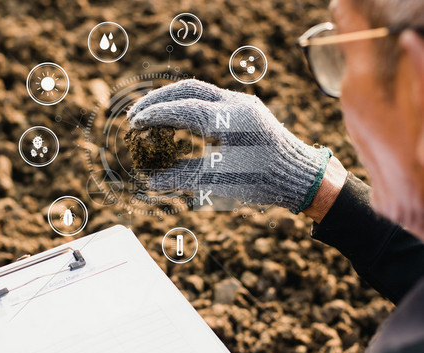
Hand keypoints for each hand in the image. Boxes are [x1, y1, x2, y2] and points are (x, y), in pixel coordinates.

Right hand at [127, 79, 332, 213]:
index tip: (134, 124)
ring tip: (149, 116)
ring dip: (171, 100)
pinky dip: (187, 105)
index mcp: (232, 119)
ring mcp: (242, 103)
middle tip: (135, 116)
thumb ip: (183, 177)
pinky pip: (209, 98)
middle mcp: (237, 103)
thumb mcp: (221, 180)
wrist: (301, 176)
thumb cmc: (263, 180)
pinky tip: (175, 118)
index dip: (156, 115)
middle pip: (188, 88)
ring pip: (198, 90)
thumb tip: (150, 179)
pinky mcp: (244, 108)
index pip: (185, 108)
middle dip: (158, 100)